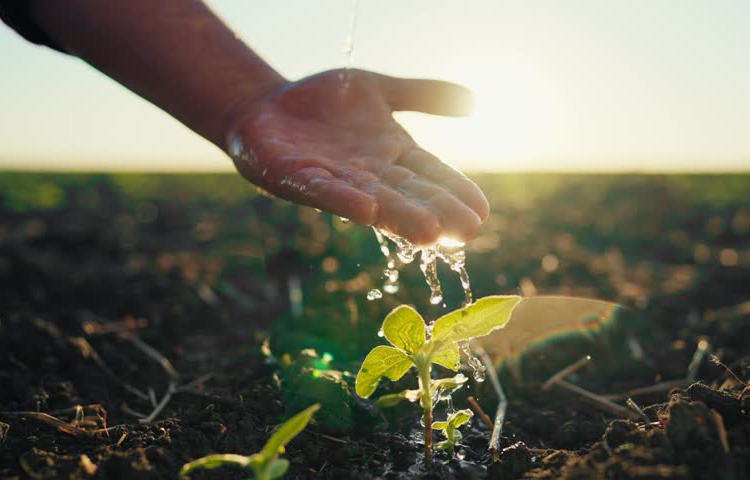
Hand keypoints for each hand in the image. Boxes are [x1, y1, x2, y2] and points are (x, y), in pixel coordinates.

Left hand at [226, 69, 487, 244]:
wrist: (267, 105)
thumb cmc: (326, 103)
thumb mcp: (379, 90)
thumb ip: (422, 95)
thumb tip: (471, 100)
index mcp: (393, 153)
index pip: (431, 174)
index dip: (456, 191)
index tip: (481, 212)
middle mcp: (370, 173)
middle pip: (409, 194)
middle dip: (437, 212)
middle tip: (467, 234)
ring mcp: (335, 177)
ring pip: (374, 200)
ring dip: (400, 216)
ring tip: (428, 233)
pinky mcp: (297, 176)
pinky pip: (323, 190)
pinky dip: (344, 201)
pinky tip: (366, 211)